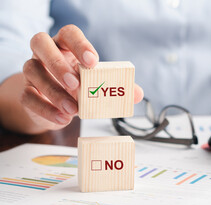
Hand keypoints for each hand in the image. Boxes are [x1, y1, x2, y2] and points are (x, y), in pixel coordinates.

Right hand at [21, 24, 142, 130]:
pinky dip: (46, 109)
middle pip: (40, 42)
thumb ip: (116, 88)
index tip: (93, 62)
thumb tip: (137, 94)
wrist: (55, 107)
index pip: (68, 33)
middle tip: (76, 84)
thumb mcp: (95, 85)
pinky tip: (63, 118)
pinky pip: (28, 97)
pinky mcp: (26, 93)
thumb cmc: (78, 89)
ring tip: (73, 109)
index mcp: (65, 46)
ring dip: (54, 91)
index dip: (80, 44)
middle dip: (58, 63)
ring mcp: (32, 71)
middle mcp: (45, 53)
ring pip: (33, 71)